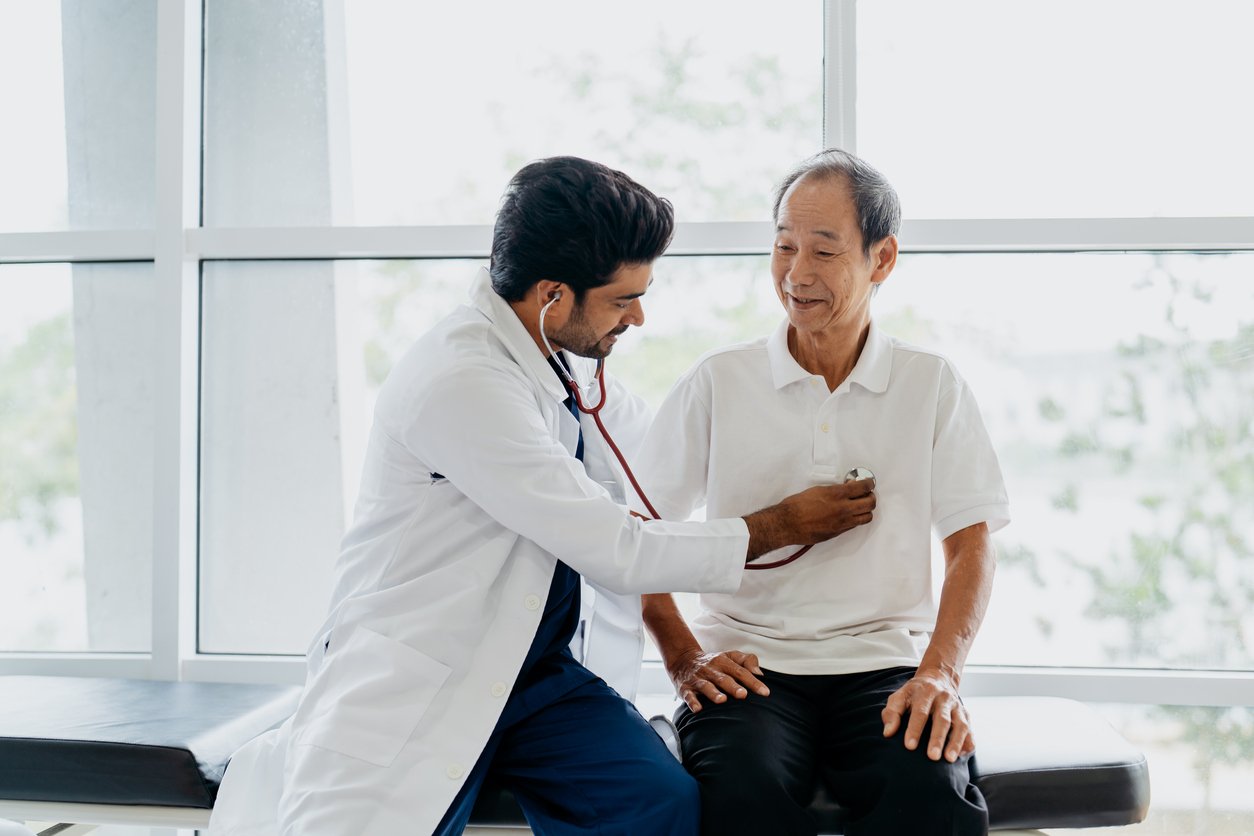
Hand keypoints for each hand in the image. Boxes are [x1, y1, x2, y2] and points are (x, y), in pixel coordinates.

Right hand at [666, 649, 769, 712]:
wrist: (683, 659)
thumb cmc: (714, 662)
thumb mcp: (730, 656)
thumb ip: (747, 661)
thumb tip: (760, 673)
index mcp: (723, 661)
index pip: (741, 671)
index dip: (753, 682)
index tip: (765, 693)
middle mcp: (711, 669)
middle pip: (723, 678)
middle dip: (733, 687)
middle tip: (743, 695)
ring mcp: (697, 679)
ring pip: (706, 685)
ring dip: (713, 693)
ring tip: (722, 700)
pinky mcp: (685, 688)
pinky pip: (688, 695)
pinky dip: (692, 701)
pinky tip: (698, 709)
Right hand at [744, 478, 875, 559]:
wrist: (788, 523)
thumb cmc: (797, 506)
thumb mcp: (817, 490)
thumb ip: (835, 491)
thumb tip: (846, 489)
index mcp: (836, 494)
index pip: (863, 487)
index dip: (869, 483)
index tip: (868, 482)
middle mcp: (843, 508)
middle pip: (870, 503)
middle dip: (871, 497)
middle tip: (867, 494)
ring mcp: (842, 522)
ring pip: (867, 517)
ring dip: (866, 510)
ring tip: (860, 506)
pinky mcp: (839, 532)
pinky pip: (855, 525)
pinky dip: (856, 519)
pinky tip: (850, 515)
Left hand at [881, 671, 974, 762]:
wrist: (938, 678)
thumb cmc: (914, 694)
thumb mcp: (900, 696)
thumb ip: (892, 713)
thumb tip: (888, 732)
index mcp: (925, 692)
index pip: (920, 711)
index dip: (915, 729)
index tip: (909, 746)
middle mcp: (943, 698)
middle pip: (942, 719)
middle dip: (937, 738)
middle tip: (932, 757)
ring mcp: (957, 706)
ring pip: (960, 725)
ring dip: (955, 742)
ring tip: (949, 759)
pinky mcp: (965, 714)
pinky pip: (970, 729)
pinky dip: (968, 742)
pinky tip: (962, 755)